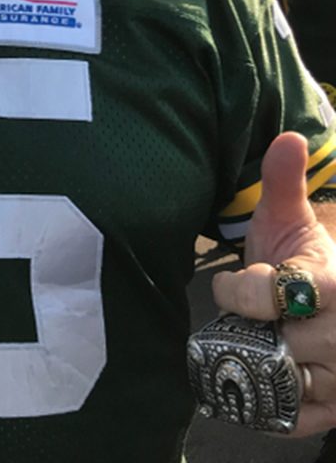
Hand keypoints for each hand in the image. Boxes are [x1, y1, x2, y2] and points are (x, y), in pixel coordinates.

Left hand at [212, 132, 335, 434]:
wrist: (320, 298)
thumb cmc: (298, 256)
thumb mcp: (287, 219)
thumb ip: (283, 181)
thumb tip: (290, 136)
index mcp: (335, 285)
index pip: (278, 293)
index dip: (241, 289)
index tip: (230, 283)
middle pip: (282, 342)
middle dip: (251, 330)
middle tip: (243, 321)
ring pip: (289, 381)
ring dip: (259, 368)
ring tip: (250, 347)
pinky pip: (299, 420)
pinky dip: (272, 410)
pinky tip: (256, 387)